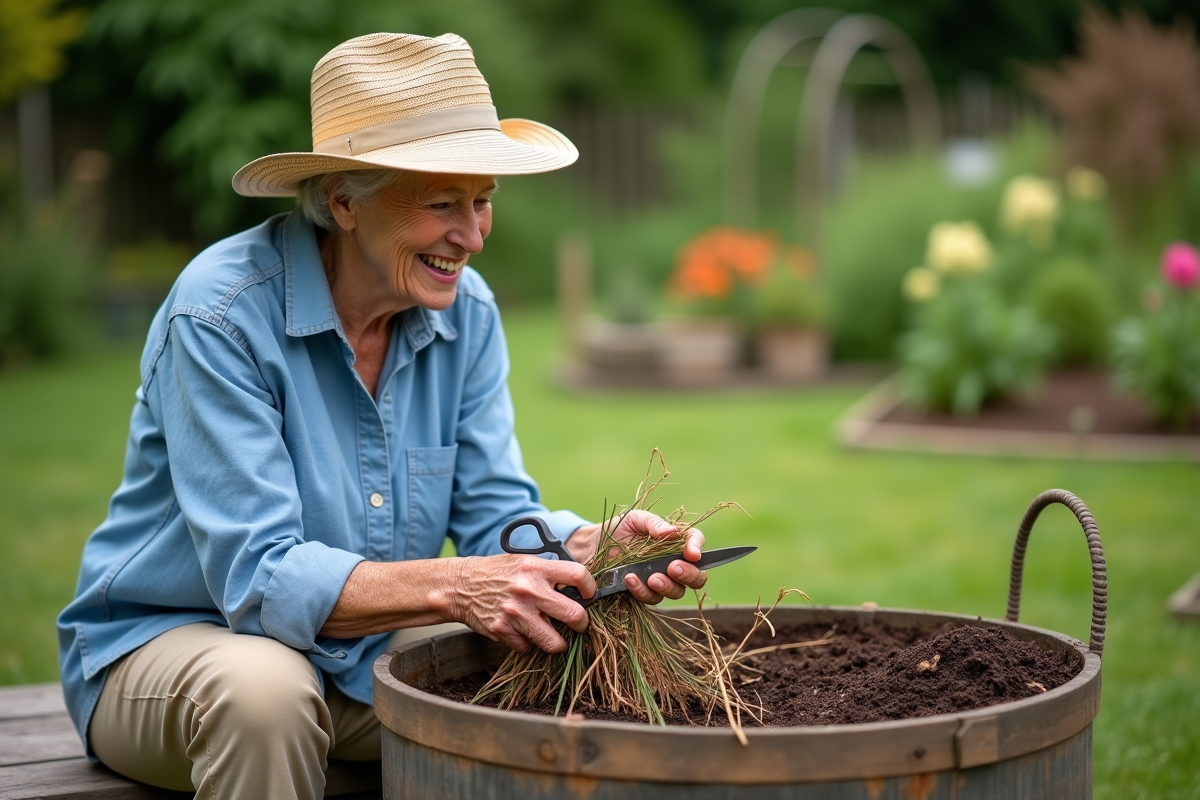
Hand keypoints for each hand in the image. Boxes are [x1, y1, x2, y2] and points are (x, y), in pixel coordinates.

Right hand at [449, 555, 596, 653]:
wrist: (461, 586)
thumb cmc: (498, 573)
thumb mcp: (524, 562)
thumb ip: (550, 573)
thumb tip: (579, 590)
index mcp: (536, 568)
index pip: (578, 575)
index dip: (590, 588)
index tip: (589, 595)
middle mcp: (528, 590)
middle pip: (574, 614)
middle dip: (582, 623)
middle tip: (578, 623)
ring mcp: (515, 613)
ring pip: (554, 642)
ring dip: (558, 642)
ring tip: (554, 635)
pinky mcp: (502, 631)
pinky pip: (528, 647)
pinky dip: (529, 643)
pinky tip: (523, 631)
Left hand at [568, 509, 706, 605]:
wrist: (594, 545)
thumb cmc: (620, 528)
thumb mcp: (636, 519)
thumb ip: (654, 524)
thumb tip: (672, 532)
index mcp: (676, 540)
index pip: (696, 542)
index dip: (698, 548)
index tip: (691, 553)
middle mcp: (674, 562)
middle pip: (696, 576)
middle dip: (689, 574)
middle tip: (674, 568)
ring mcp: (661, 580)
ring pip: (676, 591)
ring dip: (667, 586)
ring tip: (652, 578)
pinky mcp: (645, 593)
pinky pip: (651, 598)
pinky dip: (642, 590)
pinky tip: (630, 579)